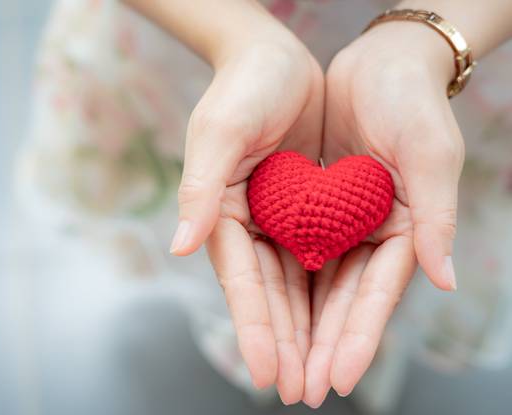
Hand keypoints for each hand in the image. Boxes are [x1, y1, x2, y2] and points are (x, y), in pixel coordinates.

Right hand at [170, 30, 324, 401]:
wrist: (274, 59)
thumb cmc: (240, 89)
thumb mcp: (217, 132)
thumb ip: (201, 189)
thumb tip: (182, 246)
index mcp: (223, 213)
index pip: (240, 281)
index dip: (254, 327)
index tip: (266, 372)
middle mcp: (250, 224)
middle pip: (270, 295)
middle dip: (284, 344)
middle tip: (299, 392)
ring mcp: (280, 219)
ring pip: (297, 286)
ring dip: (308, 331)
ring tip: (322, 375)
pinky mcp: (308, 209)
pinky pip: (322, 256)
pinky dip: (330, 291)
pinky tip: (339, 323)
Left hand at [303, 23, 464, 405]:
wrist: (376, 63)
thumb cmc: (410, 102)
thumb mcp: (430, 153)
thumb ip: (434, 215)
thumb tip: (443, 279)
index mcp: (401, 230)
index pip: (376, 295)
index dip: (358, 337)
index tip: (338, 377)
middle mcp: (367, 234)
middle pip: (339, 301)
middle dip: (319, 347)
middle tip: (298, 391)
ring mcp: (336, 223)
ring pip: (311, 284)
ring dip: (295, 326)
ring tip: (278, 368)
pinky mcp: (310, 206)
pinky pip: (290, 250)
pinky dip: (279, 281)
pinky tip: (266, 313)